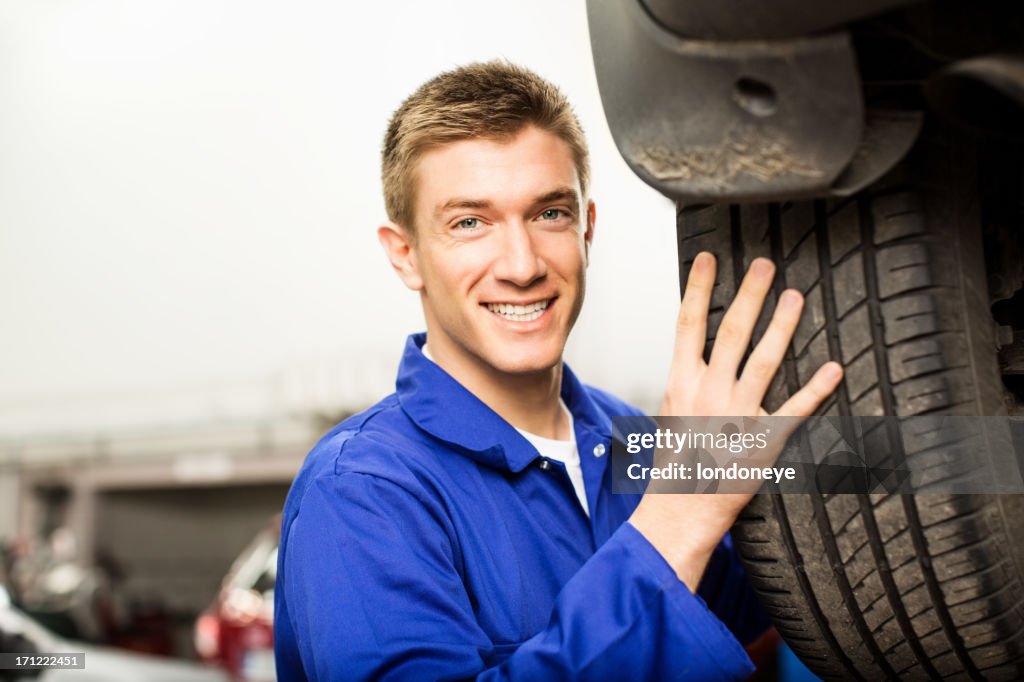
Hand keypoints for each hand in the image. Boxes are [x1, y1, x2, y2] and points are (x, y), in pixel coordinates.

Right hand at [629, 252, 842, 589]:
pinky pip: (794, 410)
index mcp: (680, 383)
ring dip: (782, 325)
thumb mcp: (669, 417)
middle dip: (749, 294)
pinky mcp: (763, 441)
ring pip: (763, 359)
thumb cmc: (673, 465)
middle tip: (764, 265)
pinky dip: (816, 389)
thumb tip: (701, 360)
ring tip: (796, 297)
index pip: (687, 324)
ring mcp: (737, 415)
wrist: (679, 509)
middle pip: (730, 331)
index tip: (709, 259)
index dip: (697, 288)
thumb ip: (688, 385)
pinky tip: (834, 368)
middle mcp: (708, 392)